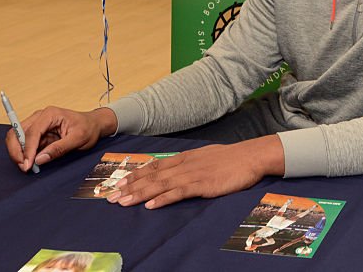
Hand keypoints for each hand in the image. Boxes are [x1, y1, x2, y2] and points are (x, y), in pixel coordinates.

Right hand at [5, 106, 116, 171]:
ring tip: (27, 166)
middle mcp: (40, 117)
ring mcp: (37, 125)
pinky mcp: (37, 134)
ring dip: (18, 153)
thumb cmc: (88, 128)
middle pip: (16, 133)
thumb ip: (59, 149)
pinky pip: (24, 144)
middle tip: (24, 167)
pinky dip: (24, 154)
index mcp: (50, 114)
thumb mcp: (78, 139)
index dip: (27, 149)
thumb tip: (39, 159)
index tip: (28, 164)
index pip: (32, 132)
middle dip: (16, 151)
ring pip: (17, 138)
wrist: (93, 125)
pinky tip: (30, 163)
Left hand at [108, 135, 284, 208]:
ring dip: (139, 194)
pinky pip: (178, 193)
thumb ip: (189, 163)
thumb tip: (176, 169)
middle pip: (152, 176)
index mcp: (185, 157)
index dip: (136, 174)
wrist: (251, 157)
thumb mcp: (206, 157)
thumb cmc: (231, 159)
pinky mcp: (202, 185)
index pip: (155, 166)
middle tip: (111, 197)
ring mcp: (193, 174)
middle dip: (130, 186)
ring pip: (160, 185)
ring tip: (122, 202)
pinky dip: (162, 199)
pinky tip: (150, 205)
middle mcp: (184, 164)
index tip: (119, 182)